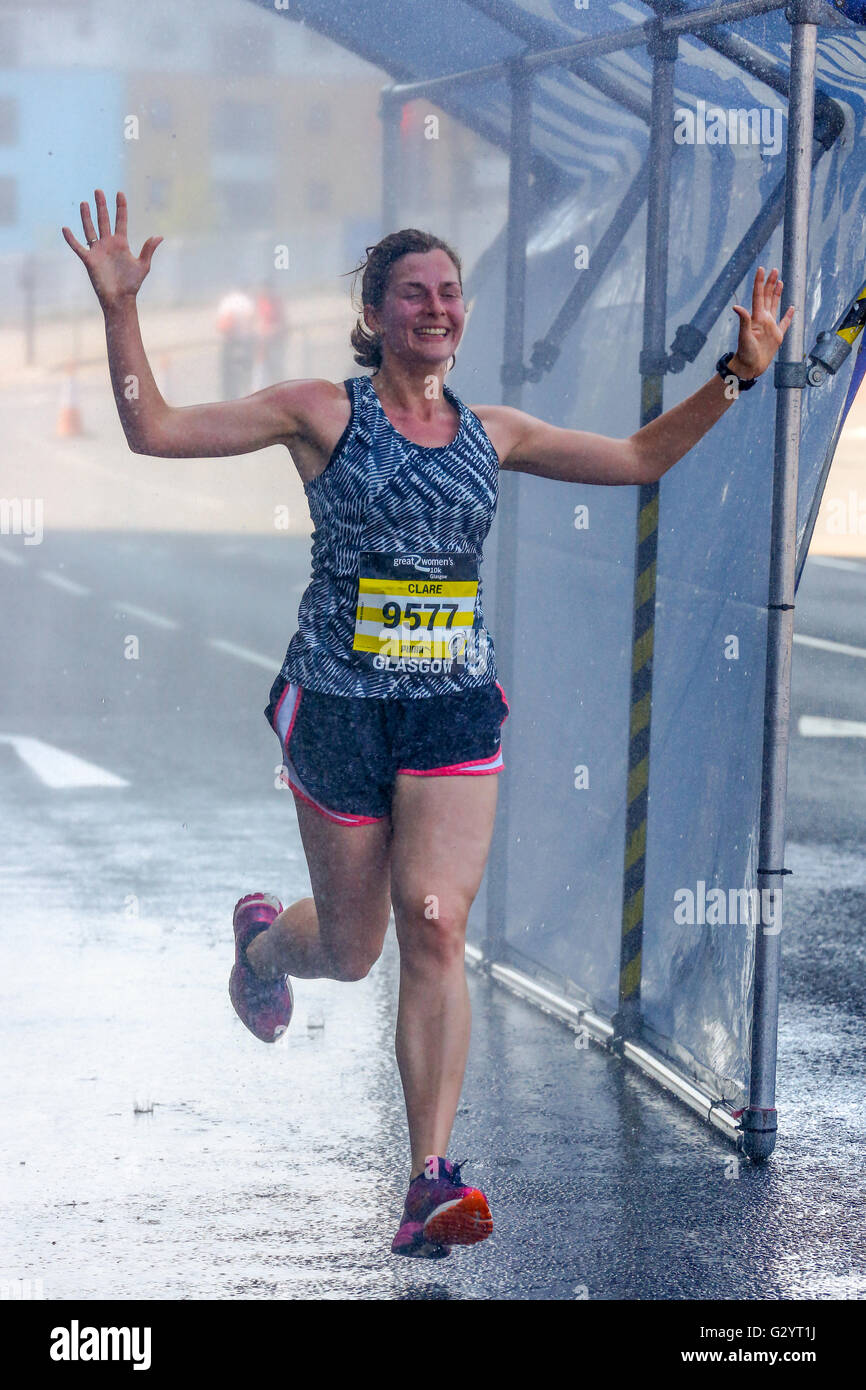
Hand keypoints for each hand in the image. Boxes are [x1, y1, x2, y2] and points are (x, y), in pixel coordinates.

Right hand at [61, 189, 162, 308]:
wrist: (120, 299)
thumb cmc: (132, 284)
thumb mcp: (143, 265)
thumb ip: (148, 249)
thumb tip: (159, 236)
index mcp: (121, 243)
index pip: (121, 220)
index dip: (121, 207)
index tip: (120, 193)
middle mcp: (108, 244)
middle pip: (104, 220)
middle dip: (102, 206)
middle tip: (98, 191)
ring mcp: (98, 251)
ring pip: (90, 229)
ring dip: (87, 217)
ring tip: (84, 203)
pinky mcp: (89, 260)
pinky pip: (78, 247)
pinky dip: (71, 239)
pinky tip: (65, 229)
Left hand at [730, 266, 794, 377]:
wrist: (749, 367)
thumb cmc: (745, 353)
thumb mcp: (744, 336)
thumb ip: (743, 321)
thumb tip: (736, 307)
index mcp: (757, 317)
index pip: (758, 296)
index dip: (760, 282)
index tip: (761, 269)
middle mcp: (763, 319)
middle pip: (768, 297)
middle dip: (770, 283)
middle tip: (774, 269)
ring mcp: (770, 327)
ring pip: (775, 305)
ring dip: (777, 293)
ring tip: (780, 282)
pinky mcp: (777, 336)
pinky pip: (784, 323)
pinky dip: (788, 315)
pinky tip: (791, 308)